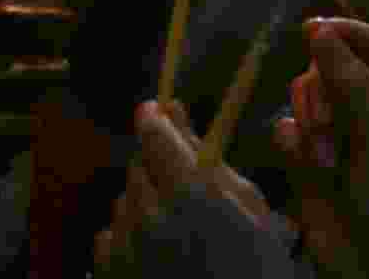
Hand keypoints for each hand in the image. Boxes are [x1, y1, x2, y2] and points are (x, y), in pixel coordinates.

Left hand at [94, 100, 270, 275]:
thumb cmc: (258, 270)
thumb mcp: (250, 208)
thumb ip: (207, 156)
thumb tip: (173, 107)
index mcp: (190, 193)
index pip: (153, 134)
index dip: (155, 119)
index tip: (158, 111)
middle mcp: (149, 216)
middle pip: (137, 165)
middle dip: (158, 166)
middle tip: (185, 188)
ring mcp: (127, 248)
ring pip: (124, 198)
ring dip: (144, 201)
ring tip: (178, 229)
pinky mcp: (112, 274)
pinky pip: (110, 234)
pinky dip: (129, 235)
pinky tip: (158, 254)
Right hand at [275, 17, 368, 277]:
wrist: (364, 260)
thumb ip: (352, 80)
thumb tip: (317, 27)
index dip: (342, 32)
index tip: (313, 31)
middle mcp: (368, 101)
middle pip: (328, 63)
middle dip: (321, 92)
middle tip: (326, 125)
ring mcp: (336, 123)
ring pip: (303, 91)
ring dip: (309, 123)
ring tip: (325, 161)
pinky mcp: (306, 146)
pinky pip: (285, 124)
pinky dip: (293, 143)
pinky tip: (309, 167)